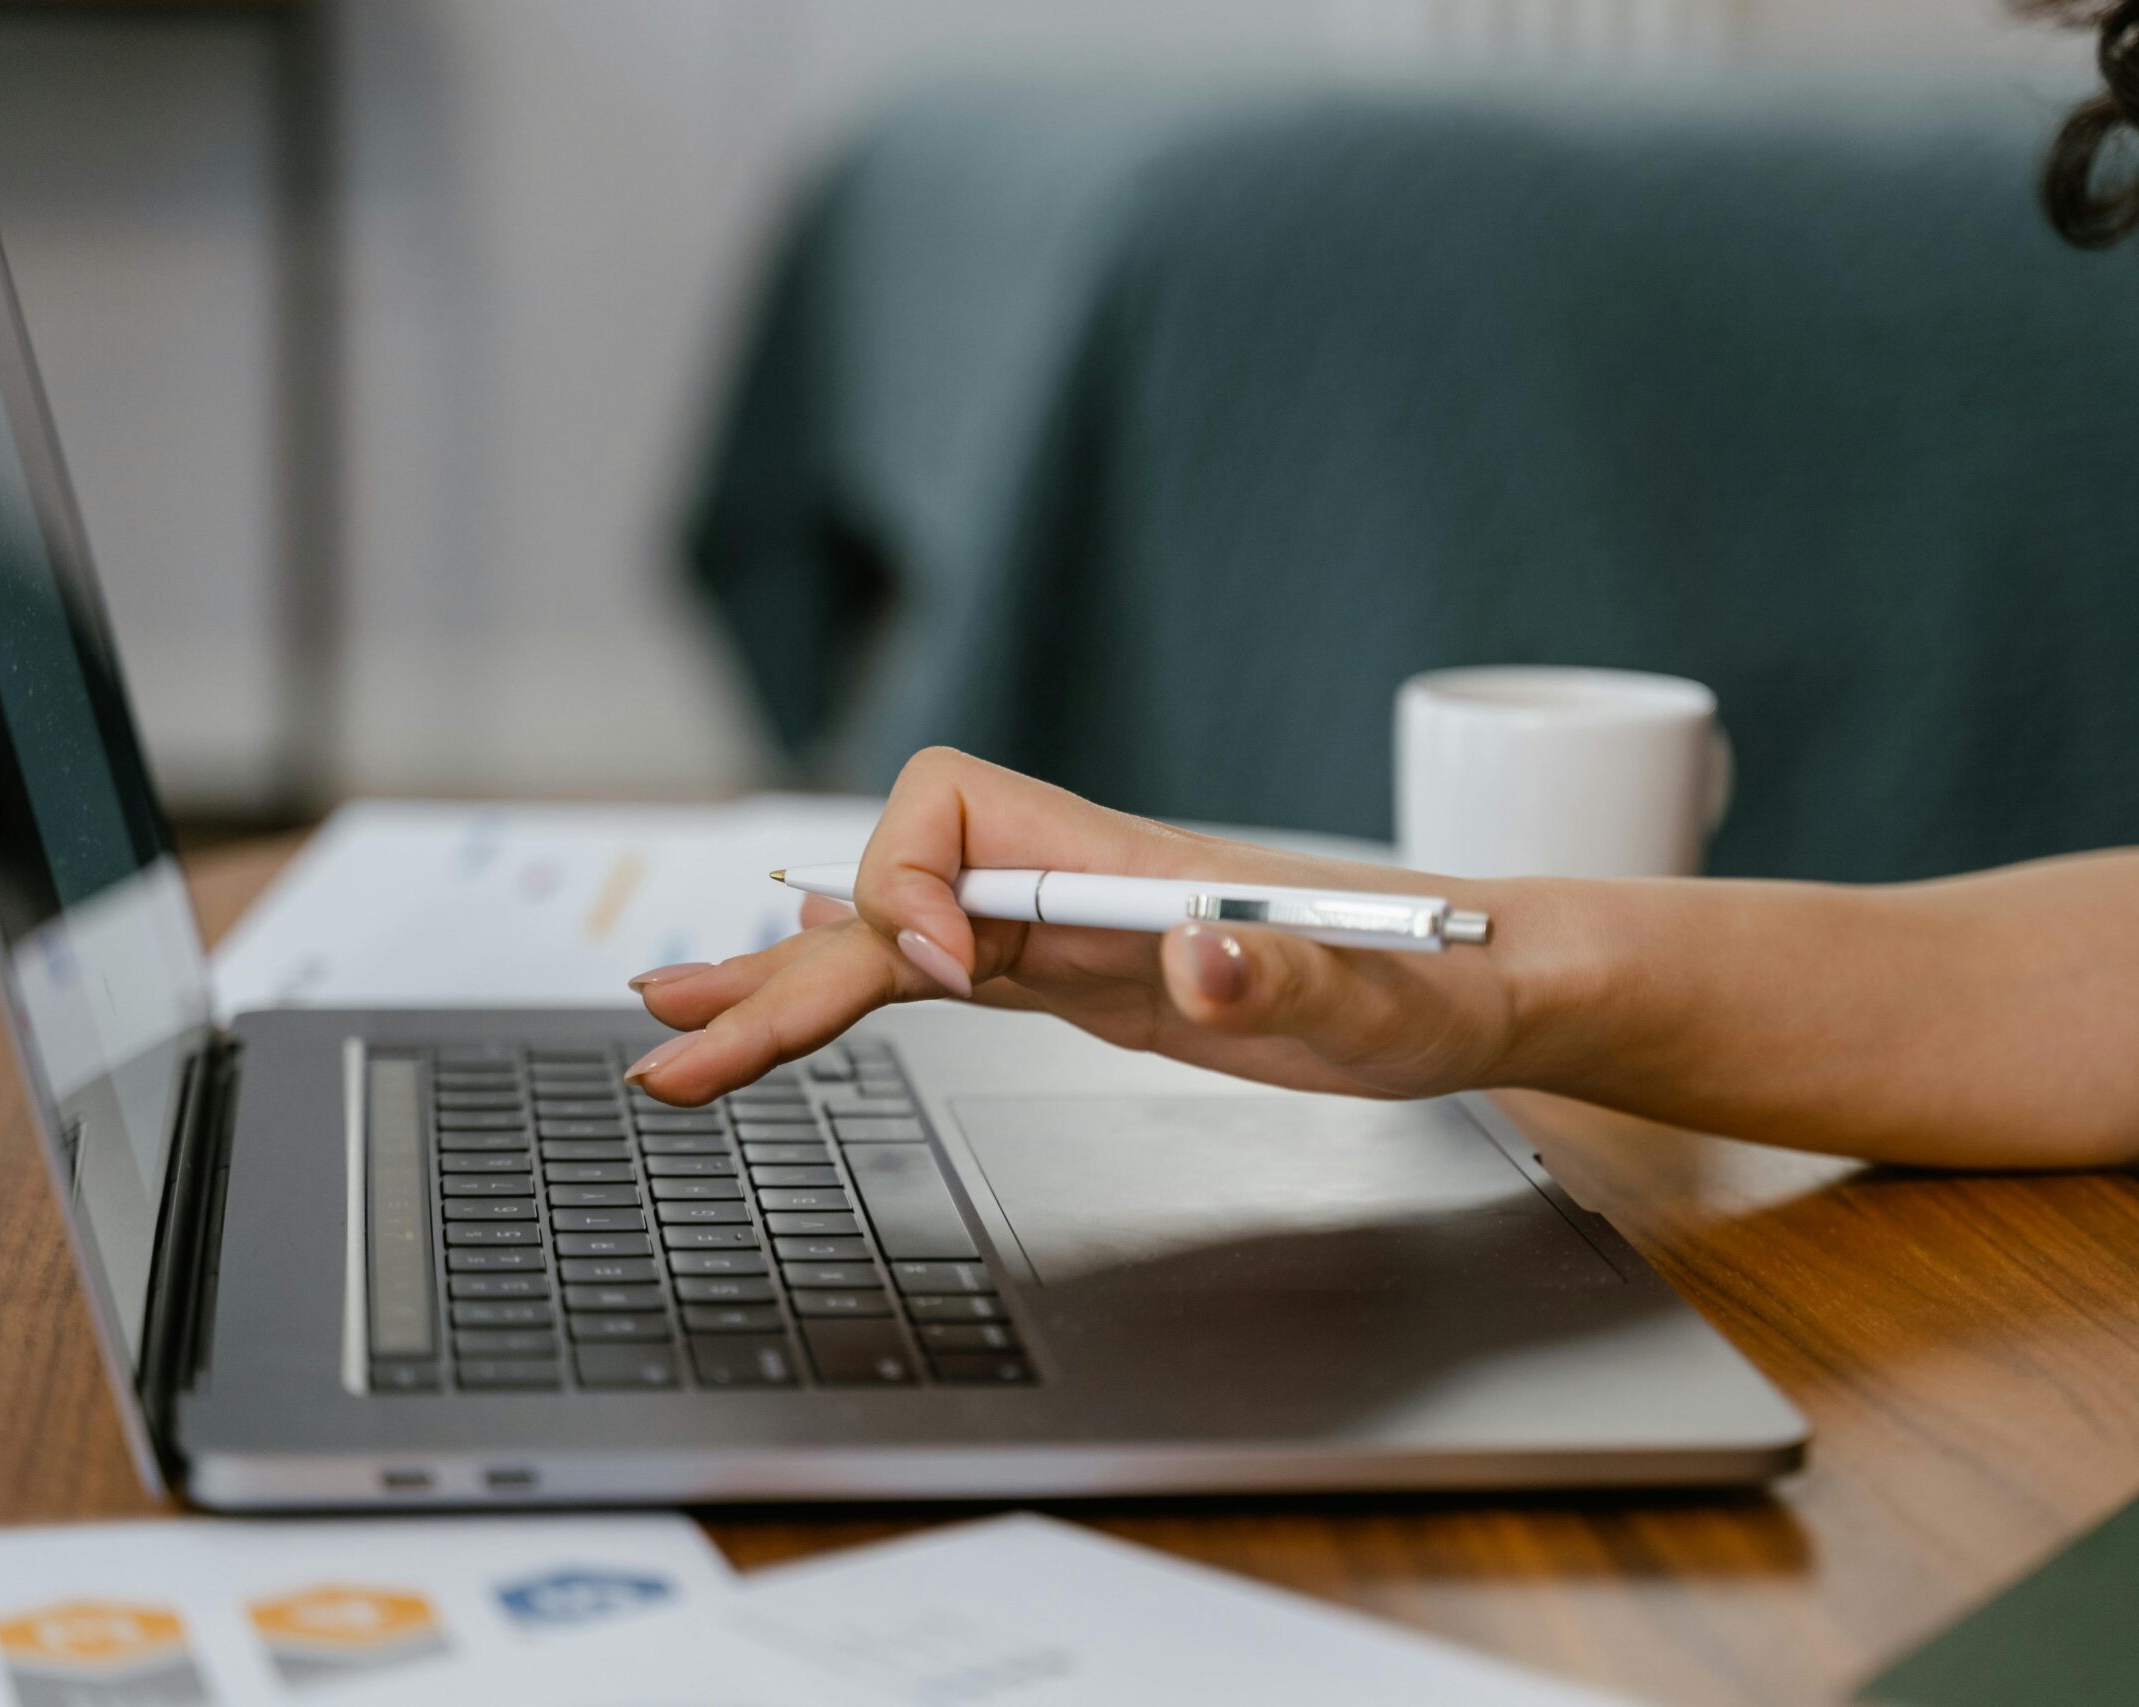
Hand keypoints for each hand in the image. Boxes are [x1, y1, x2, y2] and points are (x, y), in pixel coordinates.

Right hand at [626, 748, 1539, 1103]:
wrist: (1469, 986)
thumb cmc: (1434, 978)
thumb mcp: (1383, 994)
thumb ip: (1294, 968)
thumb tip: (1199, 950)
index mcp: (1122, 865)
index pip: (948, 816)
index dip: (909, 886)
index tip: (948, 975)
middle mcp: (1073, 887)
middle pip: (888, 897)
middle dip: (782, 969)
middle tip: (673, 1046)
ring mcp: (1065, 936)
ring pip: (888, 939)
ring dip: (780, 982)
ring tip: (668, 1020)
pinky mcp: (1075, 983)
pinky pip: (930, 978)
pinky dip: (846, 990)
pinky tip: (778, 997)